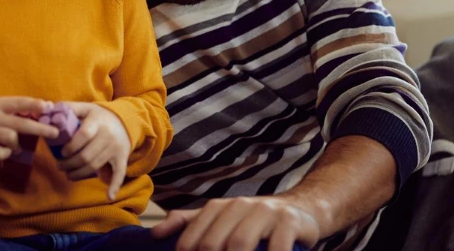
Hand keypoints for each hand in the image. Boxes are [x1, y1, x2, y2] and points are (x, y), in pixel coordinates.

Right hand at [0, 97, 59, 160]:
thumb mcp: (2, 105)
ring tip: (17, 144)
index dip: (33, 104)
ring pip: (11, 138)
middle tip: (55, 133)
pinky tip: (6, 150)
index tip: (47, 107)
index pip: (18, 103)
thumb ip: (22, 106)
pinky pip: (1, 153)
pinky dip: (7, 153)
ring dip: (18, 143)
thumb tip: (47, 106)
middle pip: (19, 124)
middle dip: (39, 129)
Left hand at [55, 102, 130, 199]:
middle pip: (87, 155)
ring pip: (95, 166)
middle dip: (70, 164)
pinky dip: (114, 186)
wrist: (125, 120)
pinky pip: (119, 173)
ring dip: (79, 174)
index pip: (84, 135)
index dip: (71, 147)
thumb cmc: (98, 115)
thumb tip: (47, 108)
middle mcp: (108, 135)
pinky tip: (108, 197)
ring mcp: (116, 148)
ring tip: (68, 174)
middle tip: (59, 166)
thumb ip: (68, 108)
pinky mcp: (122, 157)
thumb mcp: (85, 107)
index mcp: (97, 121)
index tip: (61, 153)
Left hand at [151, 196, 320, 250]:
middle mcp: (239, 206)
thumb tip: (154, 235)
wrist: (299, 210)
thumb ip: (189, 223)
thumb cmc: (253, 221)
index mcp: (218, 207)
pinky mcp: (289, 221)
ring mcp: (265, 212)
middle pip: (215, 244)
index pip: (193, 239)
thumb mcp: (221, 218)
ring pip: (241, 243)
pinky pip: (276, 246)